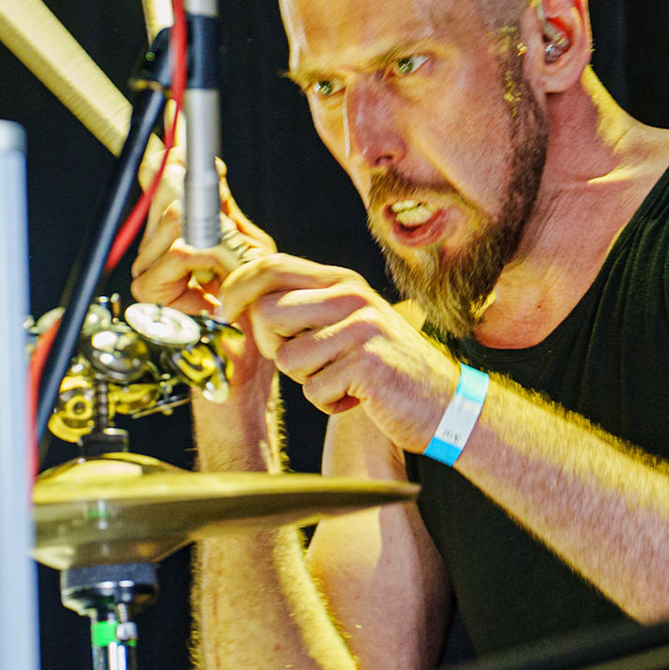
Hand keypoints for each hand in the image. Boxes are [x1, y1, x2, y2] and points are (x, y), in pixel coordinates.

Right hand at [129, 155, 277, 409]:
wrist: (248, 364)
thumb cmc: (248, 314)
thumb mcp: (246, 249)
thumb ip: (222, 210)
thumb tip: (206, 165)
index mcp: (171, 239)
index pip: (157, 186)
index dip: (165, 155)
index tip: (172, 120)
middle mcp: (153, 253)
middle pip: (167, 198)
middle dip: (201, 205)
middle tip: (225, 233)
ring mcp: (148, 272)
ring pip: (174, 223)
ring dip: (212, 240)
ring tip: (226, 271)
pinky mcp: (150, 293)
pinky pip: (180, 252)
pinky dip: (207, 258)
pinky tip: (215, 279)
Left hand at [218, 254, 461, 453]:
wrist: (445, 404)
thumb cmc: (385, 369)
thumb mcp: (346, 324)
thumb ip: (304, 308)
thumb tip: (241, 305)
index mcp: (341, 281)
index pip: (270, 265)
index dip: (235, 290)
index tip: (224, 313)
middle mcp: (351, 295)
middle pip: (266, 313)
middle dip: (272, 347)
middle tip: (307, 362)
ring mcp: (361, 327)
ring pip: (287, 358)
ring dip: (307, 381)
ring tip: (342, 380)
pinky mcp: (367, 363)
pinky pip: (314, 390)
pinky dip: (330, 403)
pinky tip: (358, 397)